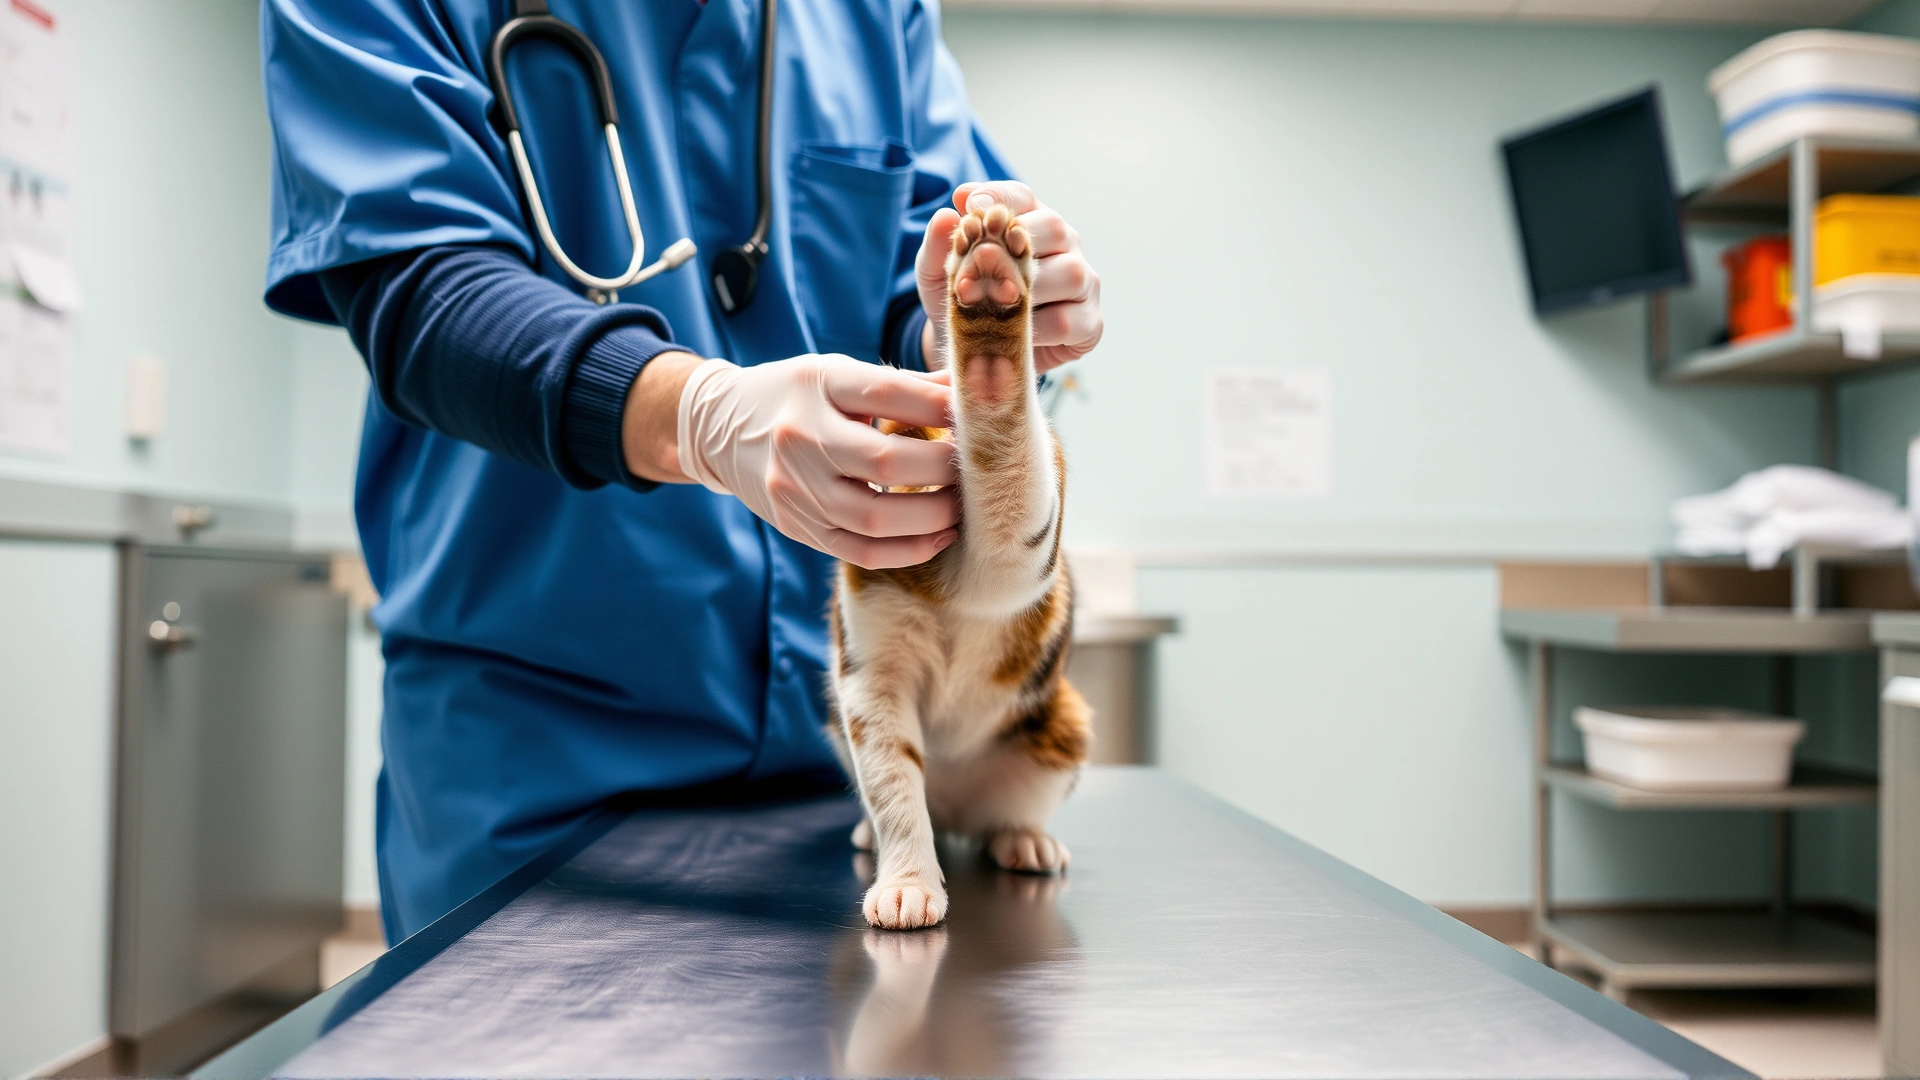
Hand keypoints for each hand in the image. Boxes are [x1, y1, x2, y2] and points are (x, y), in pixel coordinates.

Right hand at [675, 353, 958, 568]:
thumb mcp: (838, 374)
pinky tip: (939, 536)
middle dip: (946, 468)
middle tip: (979, 468)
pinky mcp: (798, 526)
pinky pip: (860, 551)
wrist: (720, 429)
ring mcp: (796, 488)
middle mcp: (801, 437)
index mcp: (816, 386)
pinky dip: (908, 550)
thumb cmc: (796, 395)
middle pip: (886, 461)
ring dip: (933, 516)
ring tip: (964, 506)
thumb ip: (903, 384)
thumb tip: (969, 387)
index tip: (979, 418)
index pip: (887, 393)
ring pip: (876, 517)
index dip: (941, 407)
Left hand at [915, 180, 1101, 373]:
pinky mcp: (1090, 322)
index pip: (1021, 197)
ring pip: (1069, 274)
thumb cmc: (967, 301)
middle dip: (1015, 248)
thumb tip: (947, 213)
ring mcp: (1084, 282)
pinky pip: (1067, 321)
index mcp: (1031, 221)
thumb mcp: (940, 276)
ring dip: (1029, 292)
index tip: (972, 207)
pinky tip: (1017, 335)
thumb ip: (939, 245)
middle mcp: (1065, 244)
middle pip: (1054, 227)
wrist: (981, 354)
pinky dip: (1037, 331)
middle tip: (980, 272)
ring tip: (997, 308)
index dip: (999, 198)